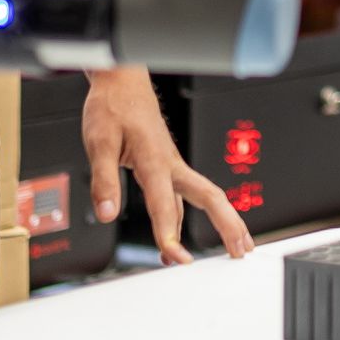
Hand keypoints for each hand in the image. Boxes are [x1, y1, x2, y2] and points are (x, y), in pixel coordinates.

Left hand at [82, 66, 254, 263]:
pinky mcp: (167, 166)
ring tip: (233, 250)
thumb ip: (103, 180)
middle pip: (210, 197)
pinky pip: (185, 196)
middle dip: (229, 226)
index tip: (174, 258)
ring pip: (203, 197)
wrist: (122, 82)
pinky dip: (190, 218)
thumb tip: (107, 213)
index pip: (165, 205)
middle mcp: (170, 164)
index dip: (169, 235)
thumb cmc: (113, 107)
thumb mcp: (99, 141)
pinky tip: (181, 234)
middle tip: (241, 252)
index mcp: (155, 159)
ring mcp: (172, 165)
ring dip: (222, 223)